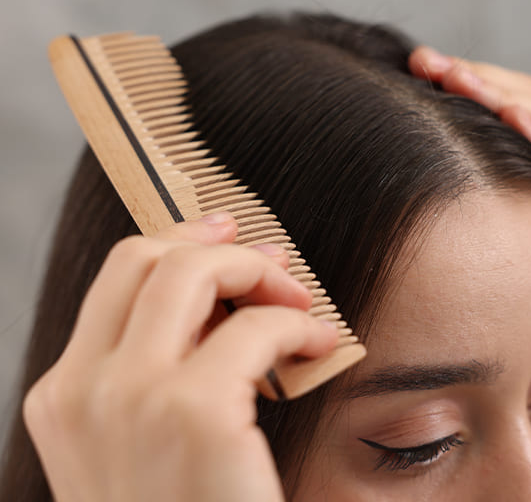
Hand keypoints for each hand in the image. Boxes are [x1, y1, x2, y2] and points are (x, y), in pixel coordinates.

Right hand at [22, 213, 338, 501]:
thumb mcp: (143, 446)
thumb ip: (159, 375)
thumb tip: (217, 302)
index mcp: (63, 398)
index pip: (116, 278)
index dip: (176, 242)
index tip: (223, 235)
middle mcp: (83, 391)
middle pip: (148, 257)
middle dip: (219, 245)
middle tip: (273, 260)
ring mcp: (131, 400)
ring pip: (194, 271)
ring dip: (260, 272)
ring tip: (298, 300)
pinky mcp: (196, 415)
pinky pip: (258, 327)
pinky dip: (296, 323)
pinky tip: (316, 344)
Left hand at [408, 47, 530, 355]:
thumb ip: (511, 200)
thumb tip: (447, 195)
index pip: (513, 102)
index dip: (467, 82)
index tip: (416, 69)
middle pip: (527, 100)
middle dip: (474, 78)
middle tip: (424, 61)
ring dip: (503, 99)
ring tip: (458, 78)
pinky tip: (517, 124)